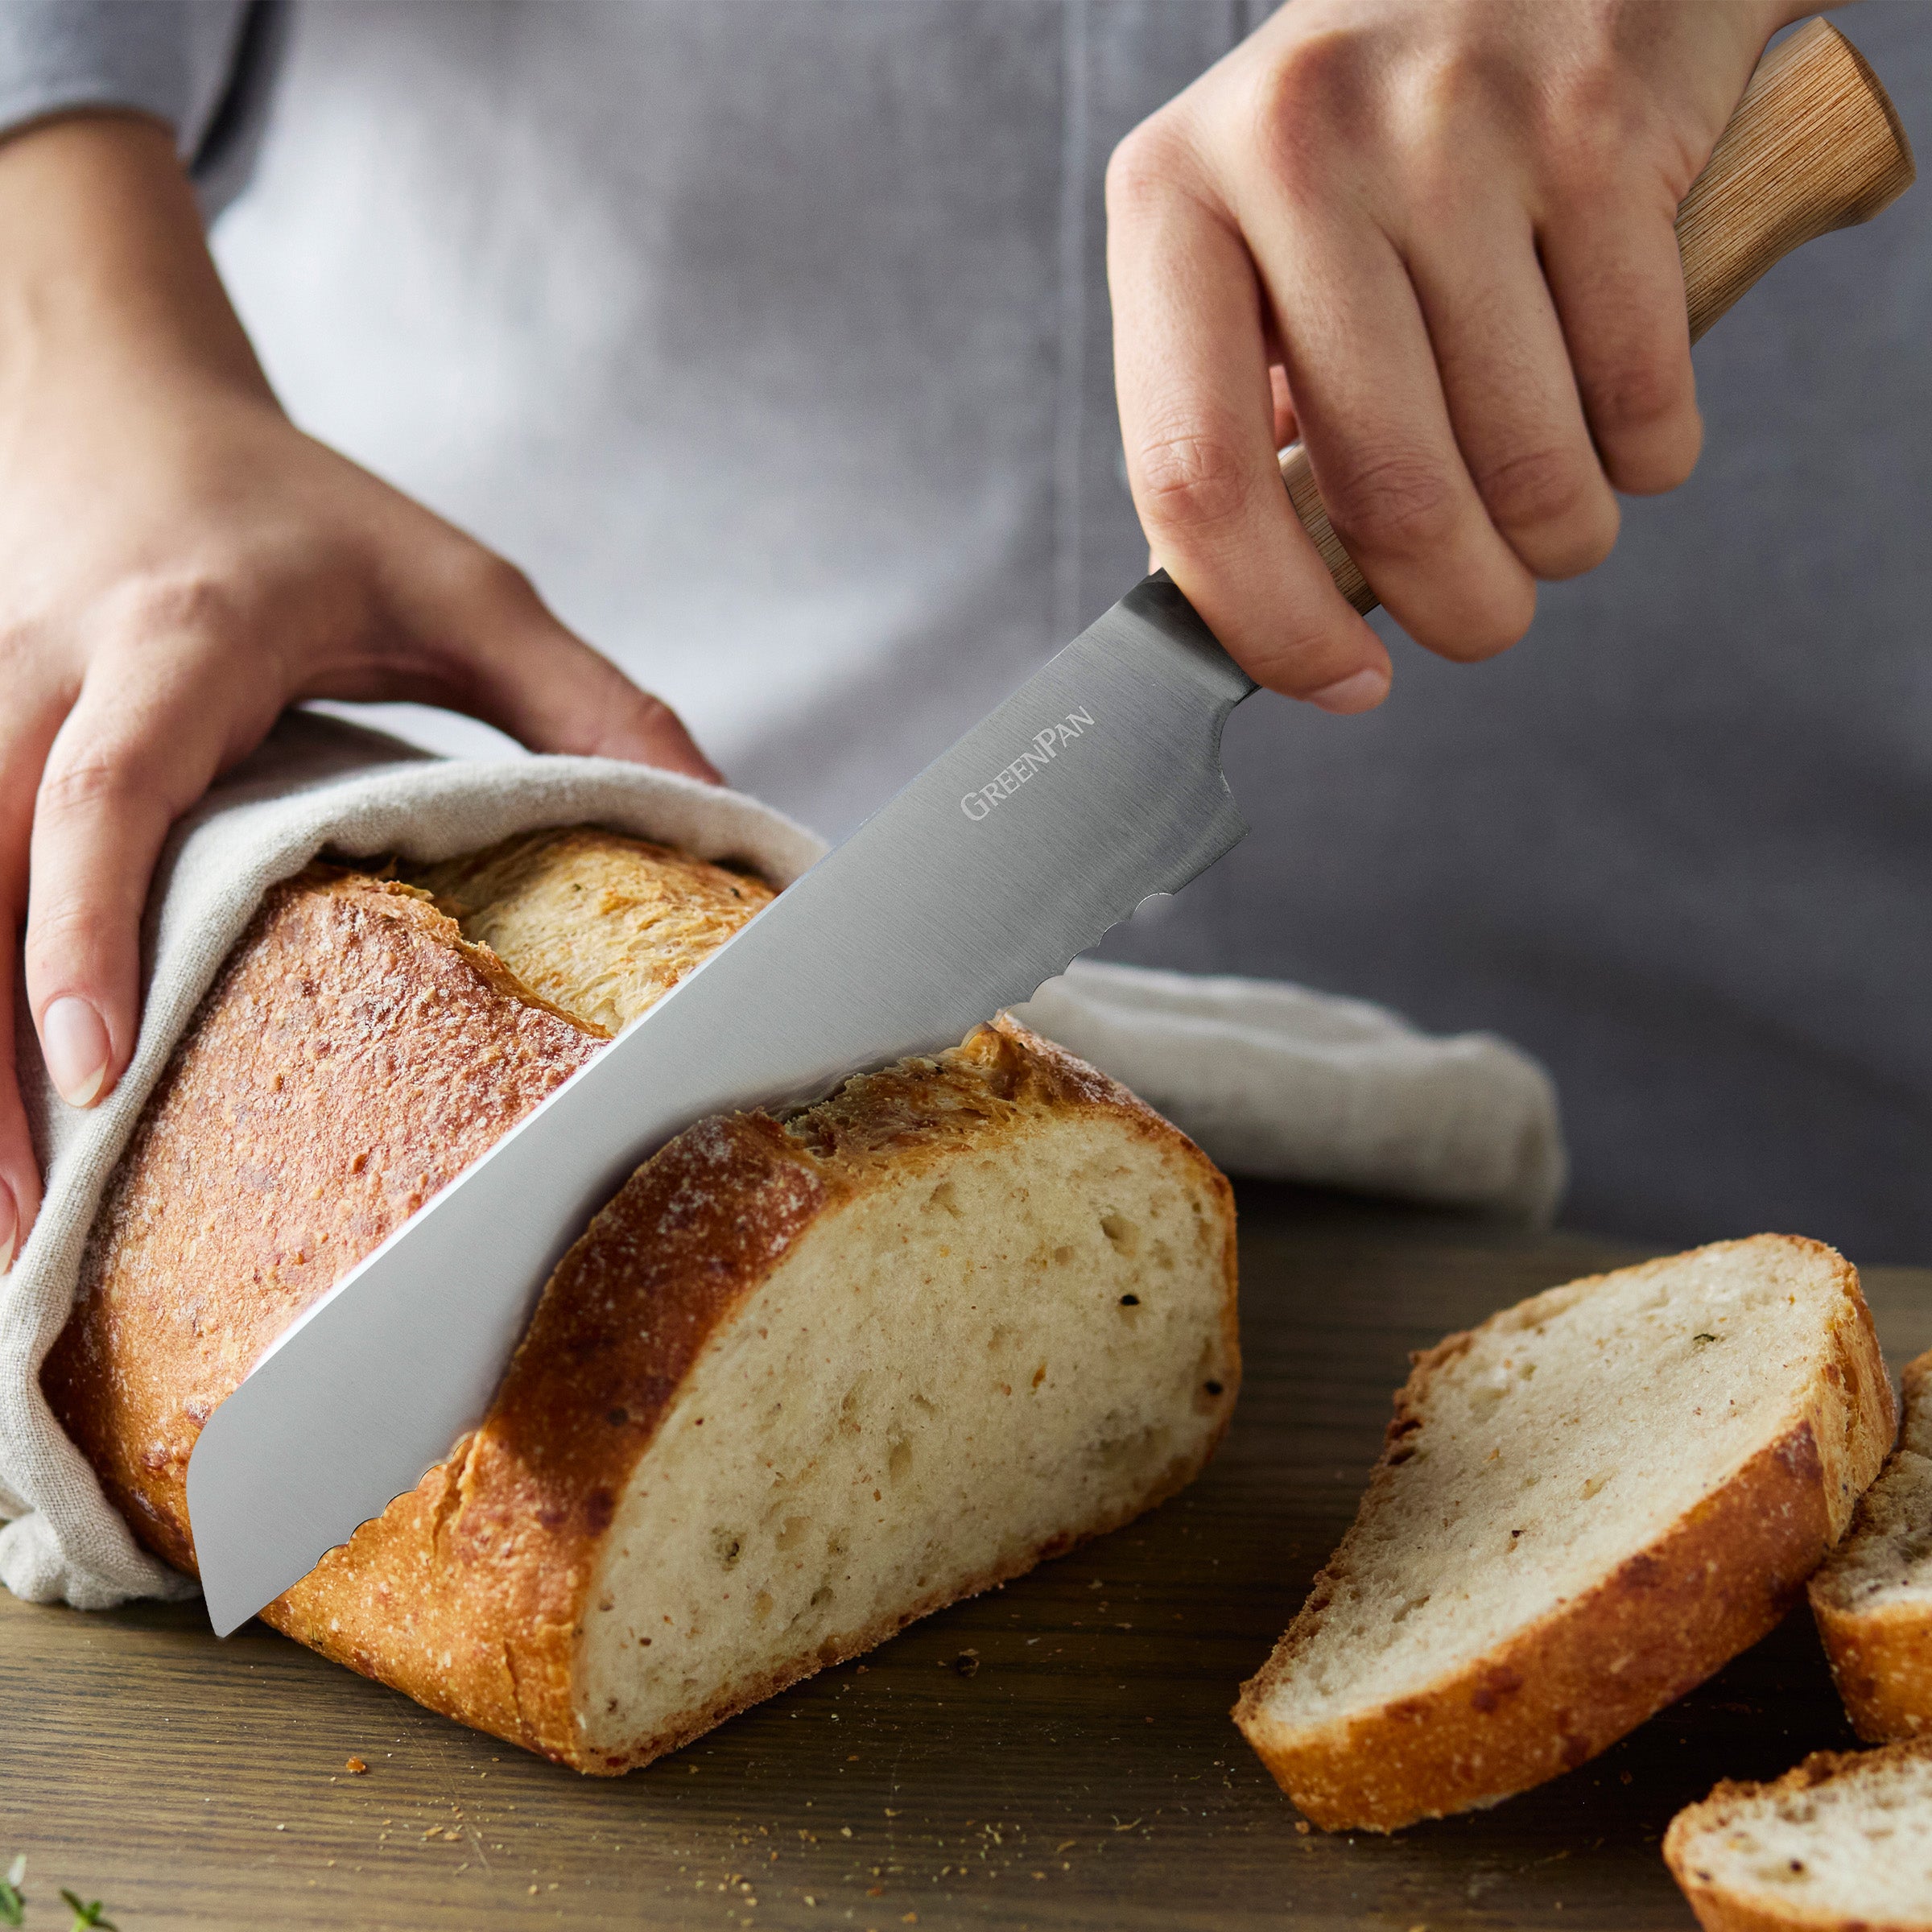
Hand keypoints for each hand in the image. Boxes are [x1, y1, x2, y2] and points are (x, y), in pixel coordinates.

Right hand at [0, 114, 717, 1266]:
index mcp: (182, 639)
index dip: (87, 928)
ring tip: (13, 1233)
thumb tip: (717, 819)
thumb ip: (585, 699)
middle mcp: (47, 676)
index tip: (99, 1073)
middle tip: (29, 1231)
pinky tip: (2, 1127)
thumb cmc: (304, 513)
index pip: (104, 791)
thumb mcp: (464, 587)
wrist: (126, 418)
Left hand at [1106, 0, 1803, 709]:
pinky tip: (1628, 431)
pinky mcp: (1599, 121)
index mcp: (1171, 205)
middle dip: (1458, 608)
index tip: (1341, 684)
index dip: (1272, 623)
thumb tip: (1261, 601)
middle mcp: (1295, 155)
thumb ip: (1238, 409)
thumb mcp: (1251, 246)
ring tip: (1556, 523)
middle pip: (1384, 492)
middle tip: (1483, 622)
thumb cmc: (1373, 145)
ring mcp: (1450, 129)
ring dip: (1559, 542)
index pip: (1192, 479)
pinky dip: (1647, 454)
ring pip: (1526, 456)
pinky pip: (1639, 382)